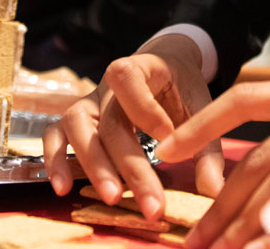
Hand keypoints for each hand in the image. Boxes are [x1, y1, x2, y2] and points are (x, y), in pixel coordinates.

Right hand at [43, 33, 223, 221]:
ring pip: (77, 126)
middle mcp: (107, 85)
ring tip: (112, 197)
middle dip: (129, 165)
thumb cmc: (182, 88)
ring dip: (93, 164)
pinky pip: (55, 134)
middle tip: (150, 202)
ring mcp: (89, 101)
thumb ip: (206, 146)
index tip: (167, 136)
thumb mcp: (201, 106)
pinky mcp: (78, 120)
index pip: (129, 78)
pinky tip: (63, 188)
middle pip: (109, 121)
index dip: (145, 109)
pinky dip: (55, 159)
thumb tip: (213, 190)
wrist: (165, 66)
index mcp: (141, 67)